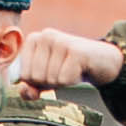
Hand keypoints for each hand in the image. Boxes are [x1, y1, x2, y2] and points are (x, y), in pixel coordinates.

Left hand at [5, 25, 125, 92]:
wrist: (103, 62)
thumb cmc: (70, 69)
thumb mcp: (47, 80)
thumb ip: (30, 88)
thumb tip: (24, 90)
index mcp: (33, 40)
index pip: (23, 75)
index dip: (37, 82)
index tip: (51, 72)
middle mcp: (45, 36)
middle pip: (35, 78)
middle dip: (51, 82)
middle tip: (64, 72)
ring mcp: (60, 41)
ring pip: (50, 79)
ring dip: (64, 82)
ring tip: (72, 70)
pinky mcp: (75, 50)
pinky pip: (64, 79)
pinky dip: (73, 81)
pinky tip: (80, 70)